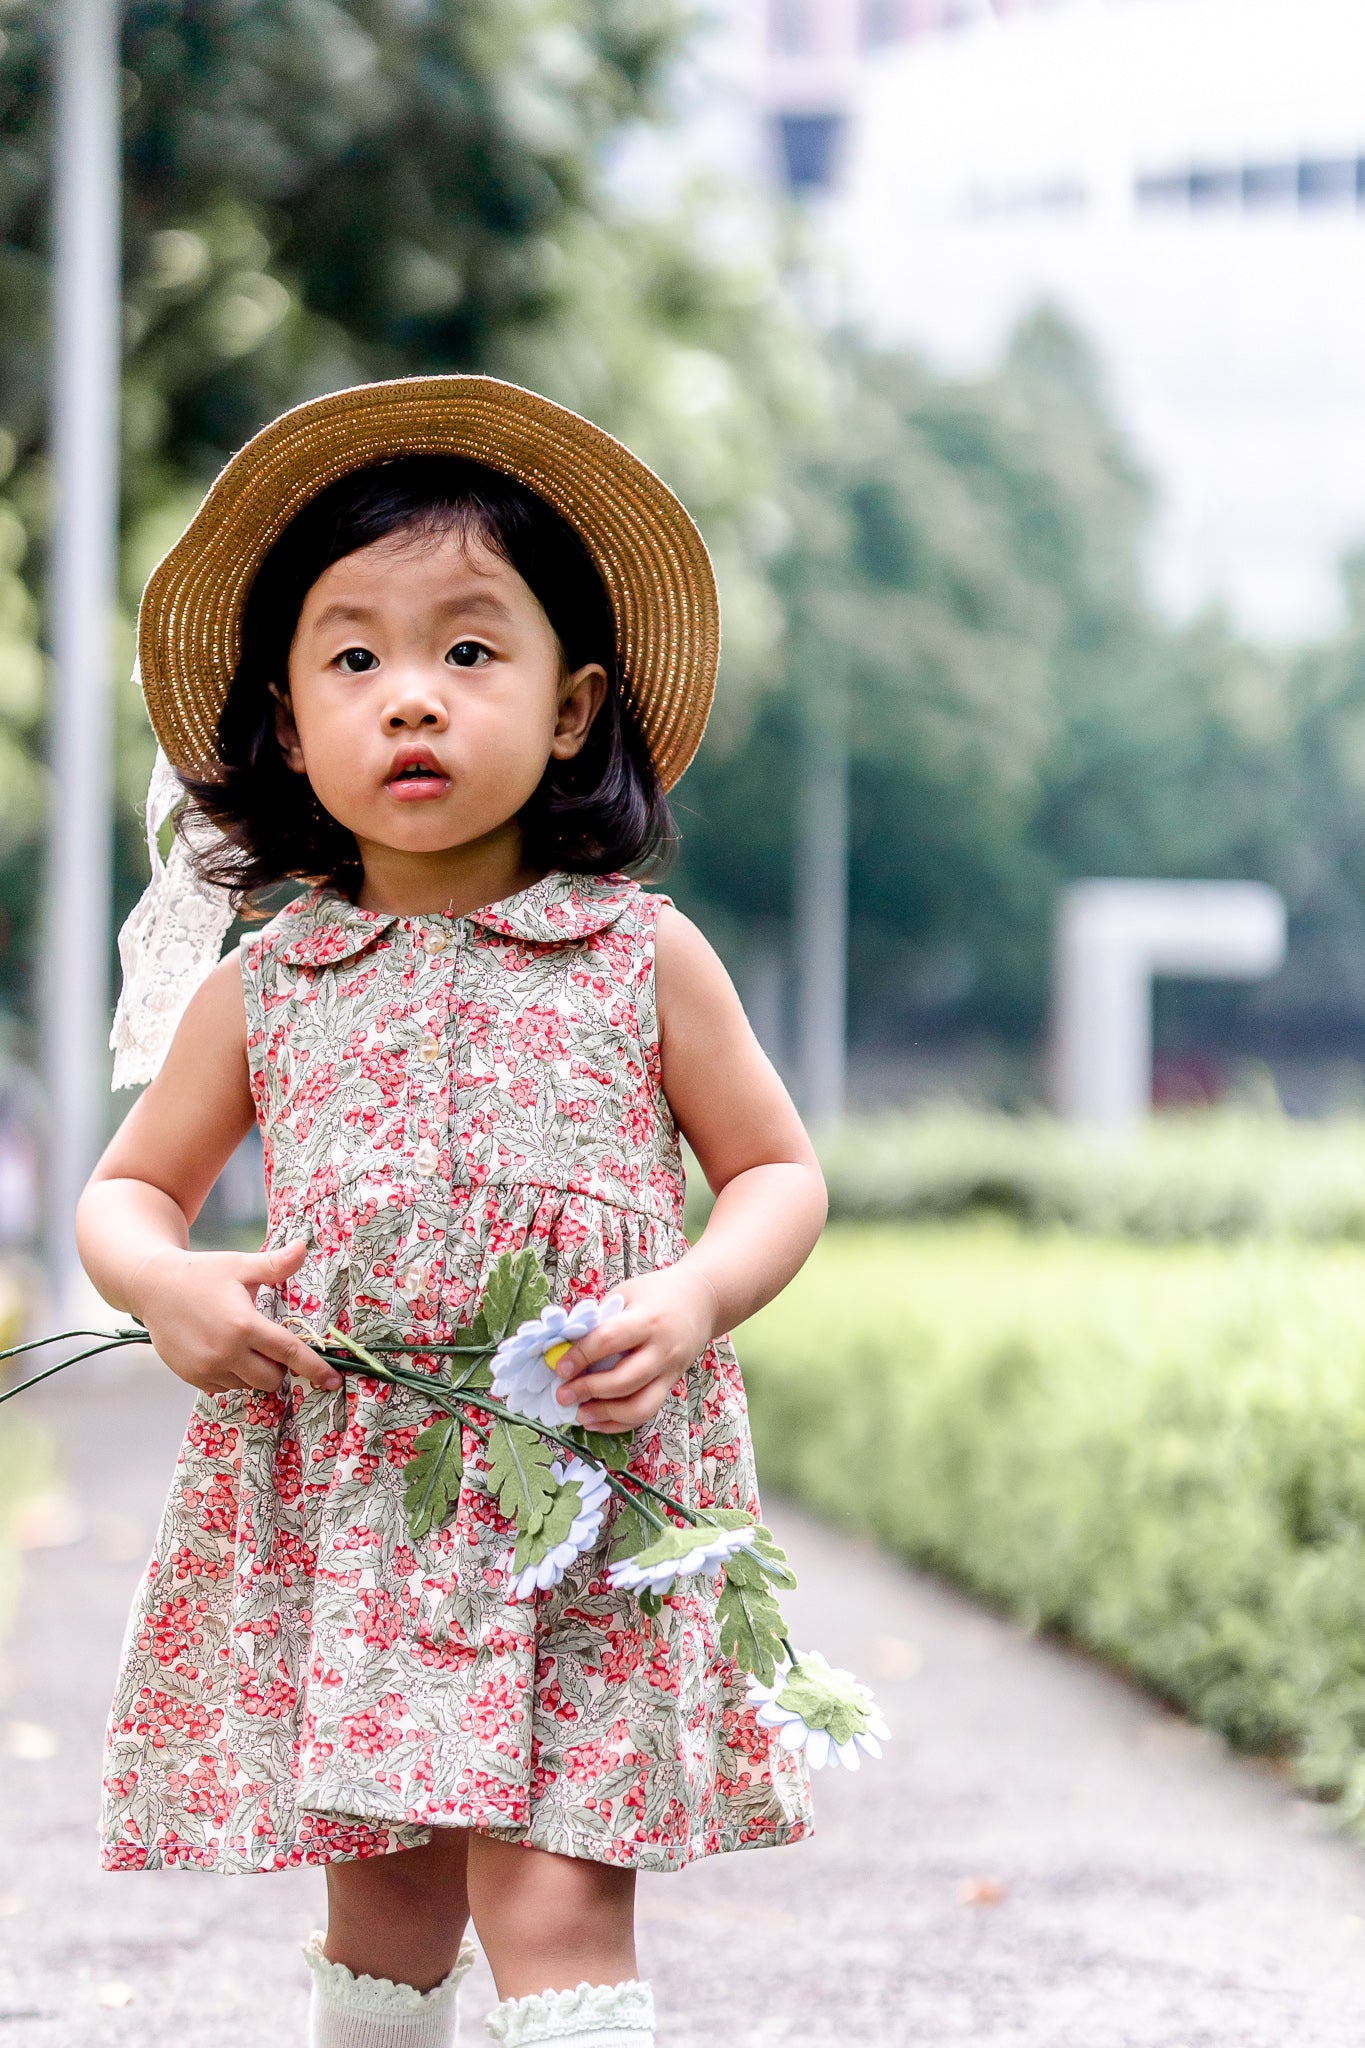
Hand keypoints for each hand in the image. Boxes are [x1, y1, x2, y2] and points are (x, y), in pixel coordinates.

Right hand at [128, 1238, 342, 1396]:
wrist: (152, 1286)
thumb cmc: (201, 1273)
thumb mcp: (240, 1265)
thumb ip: (274, 1265)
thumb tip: (304, 1248)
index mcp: (243, 1325)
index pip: (289, 1353)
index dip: (315, 1367)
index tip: (334, 1380)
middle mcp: (225, 1352)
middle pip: (272, 1378)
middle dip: (279, 1366)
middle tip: (267, 1340)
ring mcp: (206, 1368)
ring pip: (248, 1384)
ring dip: (254, 1370)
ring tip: (240, 1341)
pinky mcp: (192, 1377)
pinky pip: (225, 1386)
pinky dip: (232, 1374)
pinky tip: (222, 1349)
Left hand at [551, 1264, 719, 1432]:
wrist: (702, 1300)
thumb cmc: (656, 1293)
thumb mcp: (626, 1293)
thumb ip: (599, 1319)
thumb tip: (563, 1347)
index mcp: (647, 1320)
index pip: (608, 1340)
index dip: (580, 1356)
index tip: (559, 1367)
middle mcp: (662, 1350)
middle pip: (624, 1380)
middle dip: (588, 1391)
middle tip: (562, 1394)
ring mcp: (669, 1372)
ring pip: (640, 1406)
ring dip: (605, 1415)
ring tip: (579, 1415)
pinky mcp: (670, 1385)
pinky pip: (647, 1413)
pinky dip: (619, 1423)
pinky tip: (597, 1422)